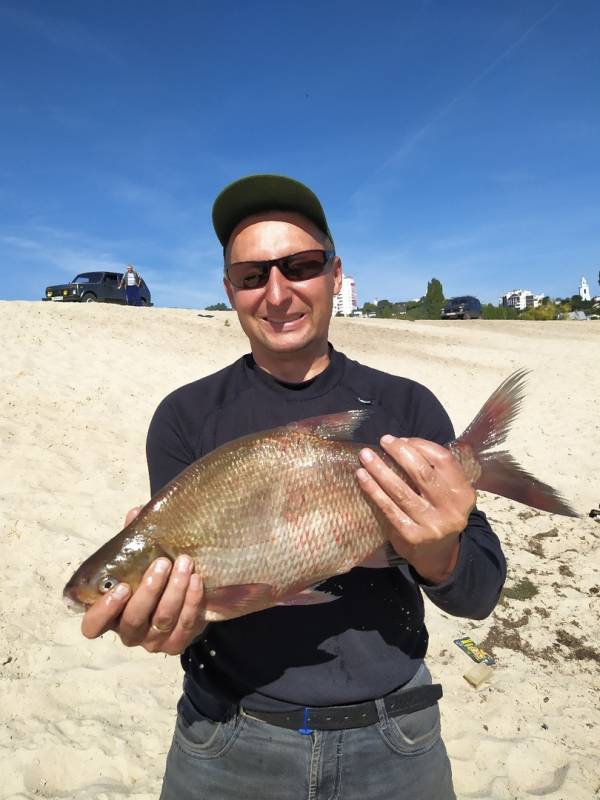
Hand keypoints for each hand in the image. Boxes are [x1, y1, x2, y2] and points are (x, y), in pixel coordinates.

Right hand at [80, 507, 206, 654]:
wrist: (187, 587)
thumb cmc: (155, 569)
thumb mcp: (142, 553)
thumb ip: (134, 537)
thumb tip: (136, 513)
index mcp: (111, 613)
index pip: (92, 626)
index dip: (103, 611)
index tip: (122, 587)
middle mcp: (129, 632)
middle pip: (133, 621)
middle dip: (149, 590)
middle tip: (163, 562)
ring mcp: (153, 641)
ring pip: (162, 622)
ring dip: (174, 591)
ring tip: (185, 563)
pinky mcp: (178, 642)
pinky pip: (185, 626)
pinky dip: (192, 602)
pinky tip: (197, 580)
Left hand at [357, 437, 475, 583]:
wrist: (439, 555)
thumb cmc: (439, 513)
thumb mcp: (448, 493)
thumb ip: (435, 471)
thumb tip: (402, 443)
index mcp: (463, 493)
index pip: (443, 459)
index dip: (421, 445)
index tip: (401, 439)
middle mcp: (451, 509)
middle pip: (422, 473)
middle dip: (400, 453)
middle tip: (383, 441)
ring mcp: (431, 524)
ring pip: (401, 490)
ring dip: (380, 469)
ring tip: (365, 456)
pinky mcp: (411, 535)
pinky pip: (388, 508)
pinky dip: (373, 490)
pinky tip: (362, 477)